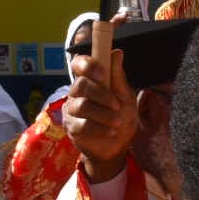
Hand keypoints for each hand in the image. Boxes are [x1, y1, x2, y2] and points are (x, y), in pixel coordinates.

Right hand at [65, 41, 137, 183]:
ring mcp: (72, 110)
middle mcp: (77, 93)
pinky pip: (83, 125)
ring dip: (103, 114)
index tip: (102, 72)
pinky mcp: (72, 128)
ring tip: (117, 121)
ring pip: (82, 106)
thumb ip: (119, 78)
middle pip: (80, 85)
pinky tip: (111, 132)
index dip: (87, 64)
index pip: (79, 64)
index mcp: (91, 81)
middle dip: (100, 94)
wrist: (119, 146)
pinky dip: (100, 128)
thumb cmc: (122, 118)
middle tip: (116, 104)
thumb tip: (116, 53)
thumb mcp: (126, 98)